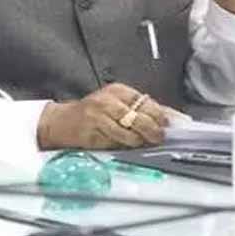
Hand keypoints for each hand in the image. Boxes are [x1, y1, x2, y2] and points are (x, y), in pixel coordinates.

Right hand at [36, 83, 170, 149]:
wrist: (62, 121)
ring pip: (130, 128)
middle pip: (140, 114)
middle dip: (154, 128)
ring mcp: (100, 114)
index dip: (161, 114)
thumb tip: (172, 119)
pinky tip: (129, 144)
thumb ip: (141, 111)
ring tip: (144, 141)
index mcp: (118, 90)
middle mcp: (109, 99)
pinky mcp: (93, 129)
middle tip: (159, 137)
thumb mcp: (117, 106)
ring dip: (141, 138)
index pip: (145, 101)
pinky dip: (127, 143)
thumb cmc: (93, 114)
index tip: (170, 123)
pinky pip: (117, 138)